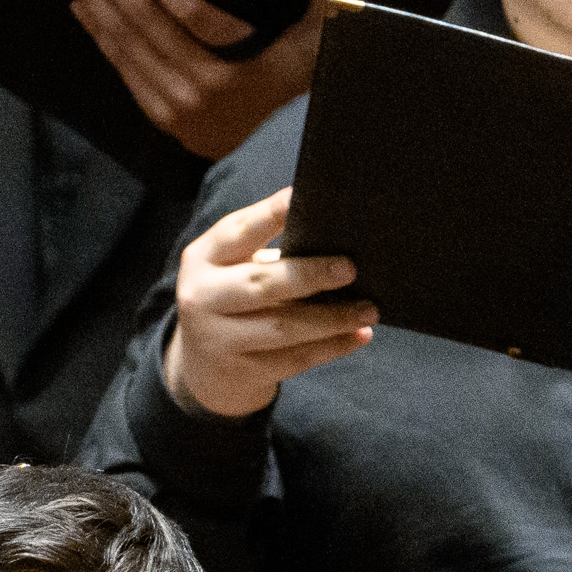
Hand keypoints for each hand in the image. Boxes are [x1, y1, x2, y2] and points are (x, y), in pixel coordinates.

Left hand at [57, 0, 346, 162]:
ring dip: (92, 3)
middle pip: (145, 26)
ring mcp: (173, 107)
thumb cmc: (303, 92)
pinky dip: (100, 37)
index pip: (191, 17)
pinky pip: (122, 70)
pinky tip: (81, 9)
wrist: (279, 158)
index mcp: (236, 71)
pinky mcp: (159, 116)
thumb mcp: (319, 44)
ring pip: (125, 47)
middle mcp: (197, 90)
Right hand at [160, 188, 373, 421]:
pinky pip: (295, 359)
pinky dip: (332, 347)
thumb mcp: (233, 268)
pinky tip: (358, 335)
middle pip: (261, 284)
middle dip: (310, 275)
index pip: (237, 232)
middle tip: (350, 269)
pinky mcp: (243, 372)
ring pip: (284, 327)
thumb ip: (267, 250)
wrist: (204, 368)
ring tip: (369, 310)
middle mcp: (202, 297)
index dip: (269, 215)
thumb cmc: (233, 299)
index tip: (299, 198)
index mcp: (203, 259)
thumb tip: (333, 235)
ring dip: (332, 318)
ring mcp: (219, 340)